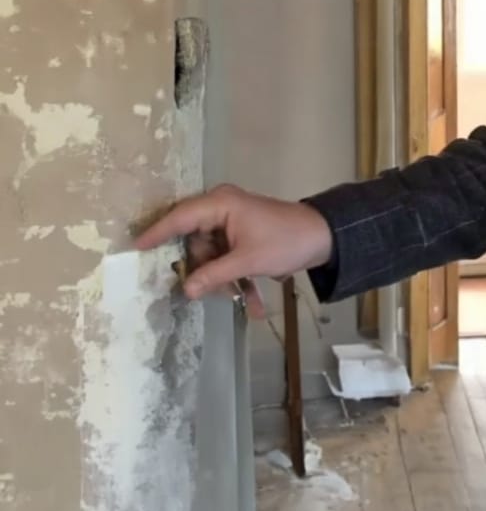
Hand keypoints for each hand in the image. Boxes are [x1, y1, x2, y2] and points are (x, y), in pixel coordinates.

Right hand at [134, 184, 334, 317]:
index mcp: (220, 204)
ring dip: (224, 280)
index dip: (156, 234)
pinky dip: (238, 278)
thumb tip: (184, 289)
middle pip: (194, 242)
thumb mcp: (248, 261)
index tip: (134, 248)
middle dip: (203, 270)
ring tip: (242, 299)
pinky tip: (255, 307)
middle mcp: (222, 208)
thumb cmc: (286, 242)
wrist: (325, 238)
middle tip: (204, 291)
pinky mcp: (243, 235)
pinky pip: (229, 257)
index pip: (179, 218)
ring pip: (212, 254)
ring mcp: (233, 221)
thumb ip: (214, 275)